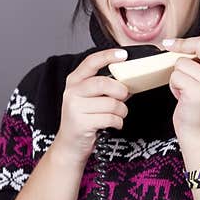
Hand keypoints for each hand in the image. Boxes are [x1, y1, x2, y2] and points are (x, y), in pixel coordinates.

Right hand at [51, 49, 129, 163]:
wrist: (70, 144)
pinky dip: (118, 122)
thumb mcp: (90, 98)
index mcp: (74, 81)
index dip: (108, 56)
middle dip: (120, 91)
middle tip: (123, 97)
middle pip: (104, 83)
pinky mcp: (81, 123)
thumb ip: (105, 86)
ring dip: (121, 111)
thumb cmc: (84, 118)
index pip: (91, 62)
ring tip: (117, 115)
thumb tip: (129, 79)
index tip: (124, 54)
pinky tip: (113, 124)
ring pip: (111, 103)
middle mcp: (72, 92)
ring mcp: (75, 107)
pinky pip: (110, 118)